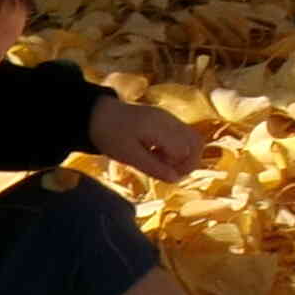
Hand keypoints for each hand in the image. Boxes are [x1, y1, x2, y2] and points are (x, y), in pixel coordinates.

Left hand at [90, 96, 205, 181]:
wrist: (97, 114)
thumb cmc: (109, 135)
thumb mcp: (127, 155)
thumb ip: (152, 167)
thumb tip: (175, 179)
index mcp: (159, 128)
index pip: (184, 152)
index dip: (176, 168)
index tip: (158, 173)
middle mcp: (169, 120)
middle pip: (196, 143)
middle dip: (188, 163)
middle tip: (167, 172)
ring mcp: (169, 119)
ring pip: (192, 139)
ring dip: (183, 156)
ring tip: (161, 162)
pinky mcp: (166, 121)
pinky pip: (182, 136)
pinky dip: (176, 149)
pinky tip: (157, 153)